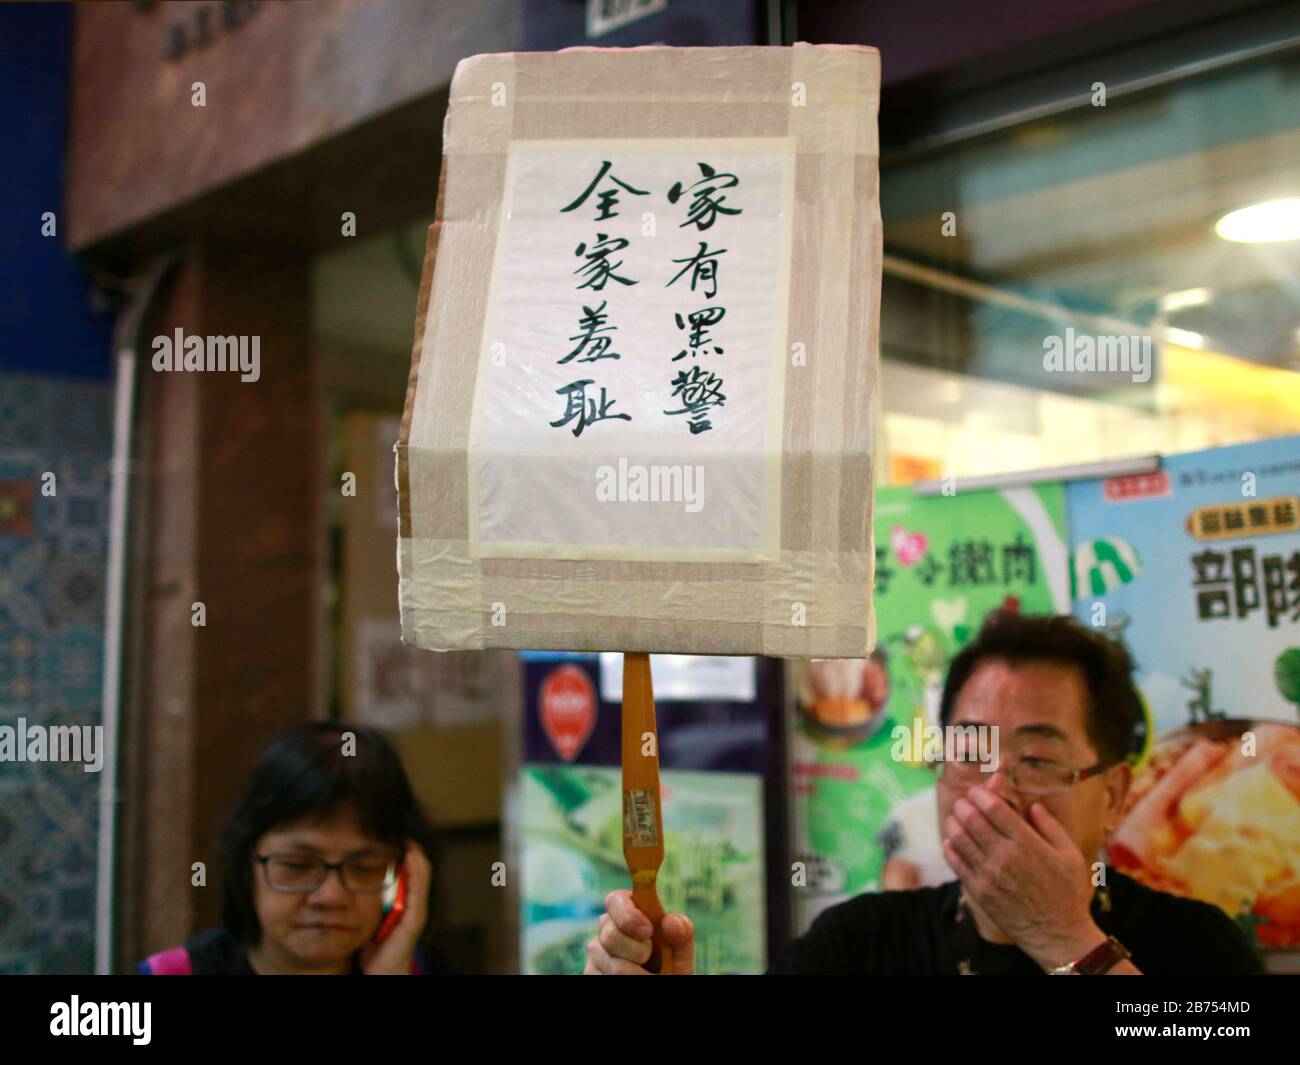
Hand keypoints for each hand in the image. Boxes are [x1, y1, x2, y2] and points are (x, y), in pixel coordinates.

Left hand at [361, 841, 431, 974]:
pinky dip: (415, 871)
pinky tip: (409, 857)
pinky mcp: (414, 919)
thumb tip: (352, 878)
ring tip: (407, 840)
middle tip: (401, 832)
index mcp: (406, 902)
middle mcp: (415, 904)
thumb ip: (370, 900)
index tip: (394, 835)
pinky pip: (417, 890)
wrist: (383, 973)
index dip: (407, 851)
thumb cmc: (376, 948)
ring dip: (416, 856)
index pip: (412, 870)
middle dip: (413, 849)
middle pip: (421, 868)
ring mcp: (417, 911)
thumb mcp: (371, 918)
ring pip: (422, 875)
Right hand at [583, 889, 694, 974]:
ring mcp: (597, 953)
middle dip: (637, 950)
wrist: (663, 981)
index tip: (647, 930)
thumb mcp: (680, 949)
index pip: (615, 900)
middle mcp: (607, 929)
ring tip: (647, 973)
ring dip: (636, 973)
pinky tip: (635, 977)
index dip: (628, 914)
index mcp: (629, 911)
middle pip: (610, 934)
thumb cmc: (670, 964)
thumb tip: (670, 920)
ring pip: (613, 965)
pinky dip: (629, 981)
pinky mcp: (591, 973)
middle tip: (650, 957)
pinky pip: (604, 978)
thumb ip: (681, 932)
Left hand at [942, 785, 1103, 969]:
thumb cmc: (1068, 893)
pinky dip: (951, 848)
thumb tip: (1033, 805)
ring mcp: (989, 875)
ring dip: (955, 823)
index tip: (976, 790)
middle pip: (973, 820)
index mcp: (1027, 843)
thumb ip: (1051, 826)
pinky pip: (957, 864)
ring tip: (955, 817)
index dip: (981, 795)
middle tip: (963, 801)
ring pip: (961, 839)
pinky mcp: (979, 891)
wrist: (1057, 934)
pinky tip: (951, 841)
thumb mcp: (1070, 855)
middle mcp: (1005, 856)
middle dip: (965, 805)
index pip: (995, 809)